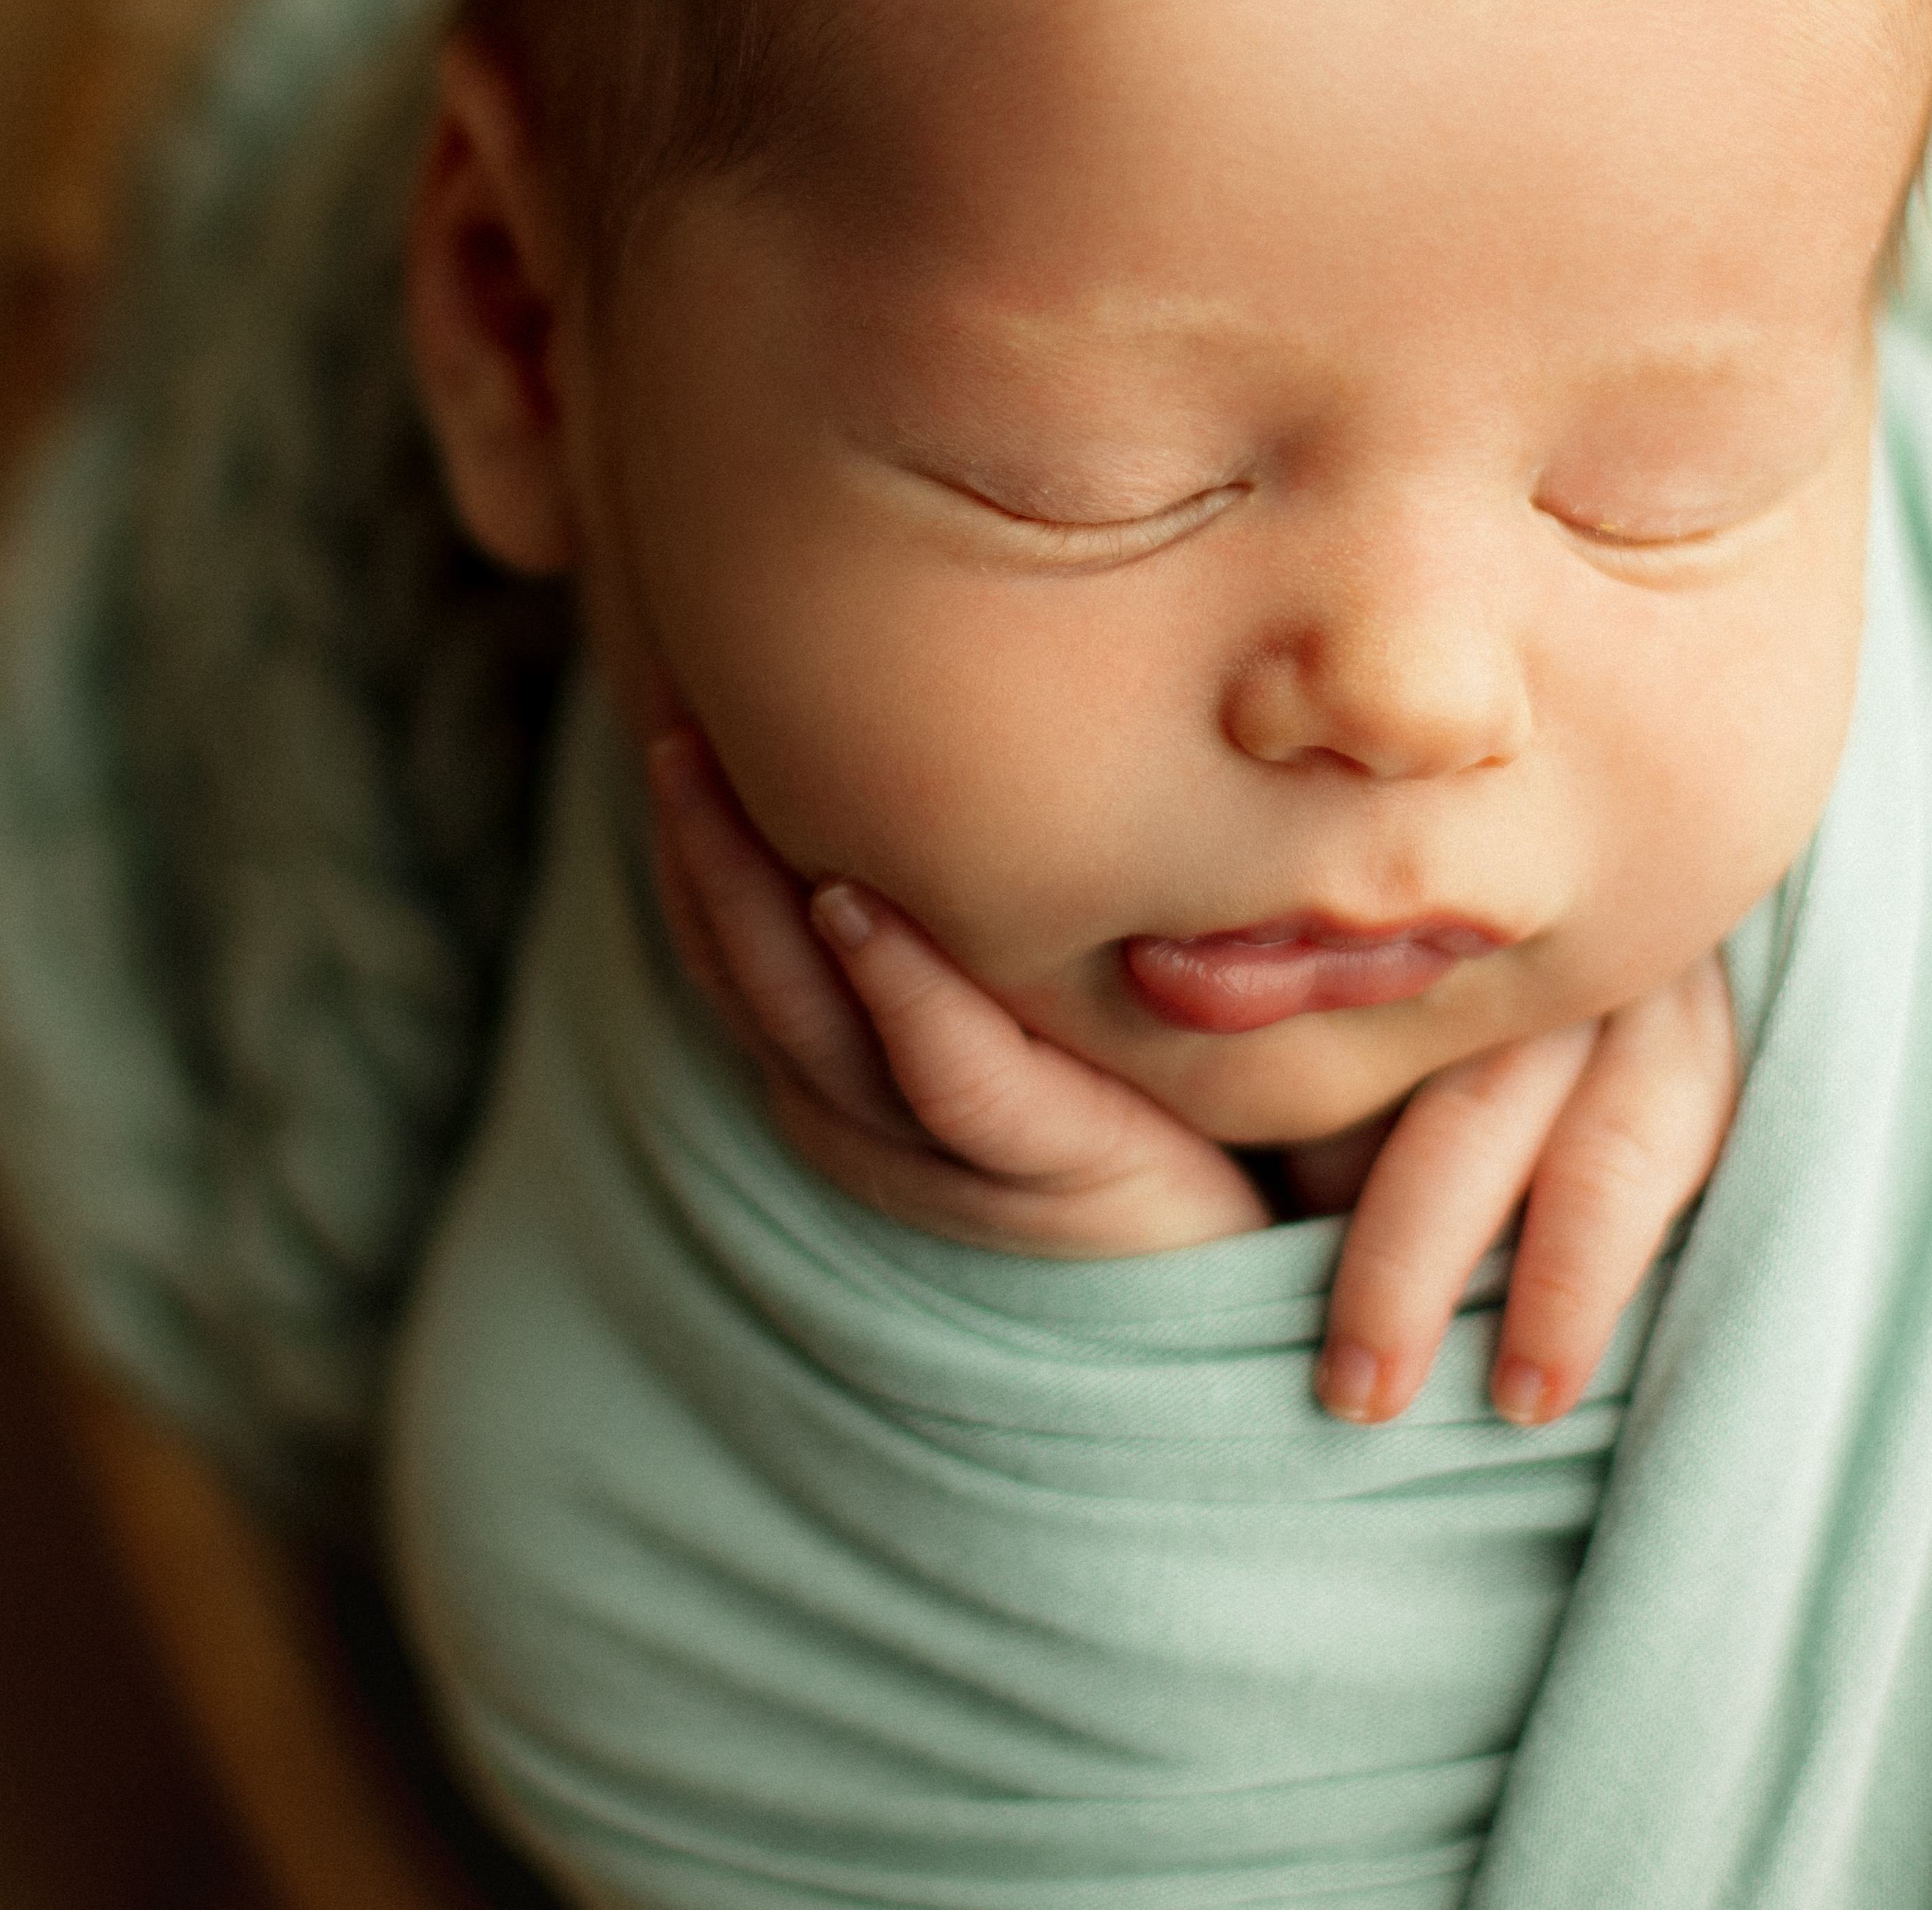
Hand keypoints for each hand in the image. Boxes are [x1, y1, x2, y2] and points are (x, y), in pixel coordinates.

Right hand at [642, 731, 1737, 1420]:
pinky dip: (892, 981)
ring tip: (707, 771)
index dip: (690, 831)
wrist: (1267, 1234)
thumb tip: (932, 697)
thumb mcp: (1033, 962)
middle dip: (693, 843)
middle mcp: (861, 1104)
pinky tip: (853, 898)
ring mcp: (934, 1146)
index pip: (730, 933)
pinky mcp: (1036, 1167)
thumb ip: (973, 877)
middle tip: (664, 714)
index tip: (667, 699)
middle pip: (739, 961)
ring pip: (804, 1008)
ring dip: (748, 889)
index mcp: (850, 1054)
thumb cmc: (1143, 1066)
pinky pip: (942, 1066)